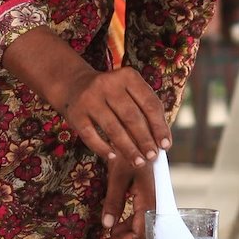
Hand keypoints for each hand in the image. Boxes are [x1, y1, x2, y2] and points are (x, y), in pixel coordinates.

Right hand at [55, 66, 172, 167]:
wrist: (73, 84)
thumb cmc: (111, 94)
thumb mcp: (129, 92)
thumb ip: (145, 111)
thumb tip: (162, 142)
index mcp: (127, 76)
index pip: (149, 103)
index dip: (159, 127)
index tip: (166, 145)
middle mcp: (108, 84)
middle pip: (132, 117)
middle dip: (145, 140)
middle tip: (152, 157)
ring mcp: (89, 98)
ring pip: (113, 128)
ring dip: (128, 149)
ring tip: (139, 162)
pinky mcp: (75, 113)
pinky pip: (91, 136)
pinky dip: (103, 148)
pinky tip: (113, 157)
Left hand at [96, 155, 154, 238]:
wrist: (141, 134)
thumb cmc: (130, 152)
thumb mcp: (118, 176)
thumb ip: (114, 201)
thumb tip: (107, 226)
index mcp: (150, 201)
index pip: (138, 234)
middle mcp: (155, 205)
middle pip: (142, 235)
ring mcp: (153, 202)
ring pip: (142, 227)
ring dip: (124, 234)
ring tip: (106, 237)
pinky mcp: (150, 198)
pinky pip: (141, 218)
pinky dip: (128, 224)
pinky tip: (115, 225)